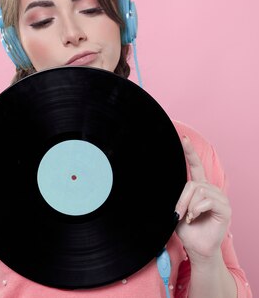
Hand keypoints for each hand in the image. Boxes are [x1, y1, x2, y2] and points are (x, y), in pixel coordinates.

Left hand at [174, 136, 230, 264]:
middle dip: (182, 199)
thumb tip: (161, 181)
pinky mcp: (225, 208)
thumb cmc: (187, 229)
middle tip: (179, 213)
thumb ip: (177, 195)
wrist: (197, 248)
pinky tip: (196, 217)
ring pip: (199, 191)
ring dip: (189, 206)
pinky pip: (207, 200)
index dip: (190, 152)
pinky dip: (197, 209)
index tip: (183, 138)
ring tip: (190, 217)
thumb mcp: (178, 209)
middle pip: (192, 183)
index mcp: (200, 187)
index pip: (196, 166)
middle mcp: (211, 189)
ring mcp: (220, 198)